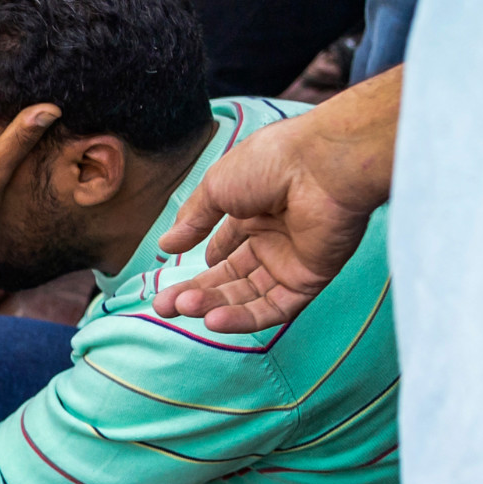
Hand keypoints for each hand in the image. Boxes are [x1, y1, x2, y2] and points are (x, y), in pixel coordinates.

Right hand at [152, 65, 397, 331]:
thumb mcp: (216, 186)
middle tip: (163, 307)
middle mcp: (274, 238)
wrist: (319, 166)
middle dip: (197, 292)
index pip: (226, 248)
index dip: (204, 264)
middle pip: (231, 277)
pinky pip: (275, 307)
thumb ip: (193, 220)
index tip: (176, 279)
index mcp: (255, 212)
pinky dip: (245, 318)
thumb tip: (166, 244)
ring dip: (214, 304)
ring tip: (183, 309)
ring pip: (248, 295)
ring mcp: (292, 261)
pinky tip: (214, 320)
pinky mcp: (309, 280)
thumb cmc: (271, 162)